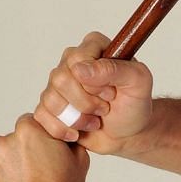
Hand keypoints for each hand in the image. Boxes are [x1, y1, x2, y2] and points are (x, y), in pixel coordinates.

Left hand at [0, 113, 89, 181]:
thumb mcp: (79, 162)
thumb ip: (70, 143)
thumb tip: (67, 138)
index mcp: (28, 133)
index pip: (30, 122)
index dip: (39, 136)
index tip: (44, 149)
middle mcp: (2, 143)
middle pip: (11, 142)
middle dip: (21, 154)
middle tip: (37, 173)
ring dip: (7, 169)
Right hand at [32, 32, 154, 158]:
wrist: (127, 134)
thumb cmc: (134, 105)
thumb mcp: (139, 82)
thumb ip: (115, 69)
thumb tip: (80, 69)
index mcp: (94, 47)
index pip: (78, 58)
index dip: (94, 82)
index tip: (111, 93)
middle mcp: (71, 62)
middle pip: (61, 79)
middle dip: (86, 102)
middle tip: (104, 109)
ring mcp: (56, 83)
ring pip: (50, 99)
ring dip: (77, 118)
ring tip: (94, 120)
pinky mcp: (48, 105)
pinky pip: (41, 116)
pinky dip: (62, 129)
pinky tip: (78, 131)